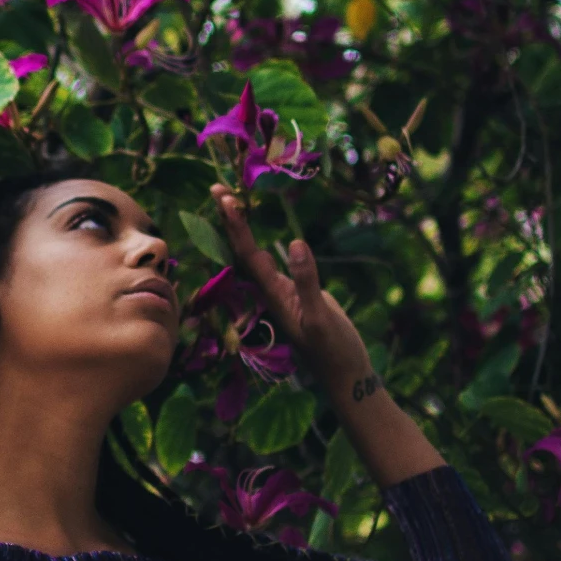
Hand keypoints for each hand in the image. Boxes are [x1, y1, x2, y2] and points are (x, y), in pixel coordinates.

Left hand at [210, 188, 367, 389]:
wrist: (343, 373)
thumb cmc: (332, 350)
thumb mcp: (320, 317)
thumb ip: (307, 282)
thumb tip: (295, 244)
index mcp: (271, 295)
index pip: (247, 253)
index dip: (236, 226)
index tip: (225, 198)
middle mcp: (268, 292)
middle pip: (242, 250)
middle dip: (229, 220)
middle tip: (217, 188)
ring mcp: (279, 293)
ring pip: (252, 256)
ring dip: (240, 230)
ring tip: (230, 202)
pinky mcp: (292, 295)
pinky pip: (268, 265)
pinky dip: (259, 245)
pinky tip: (255, 234)